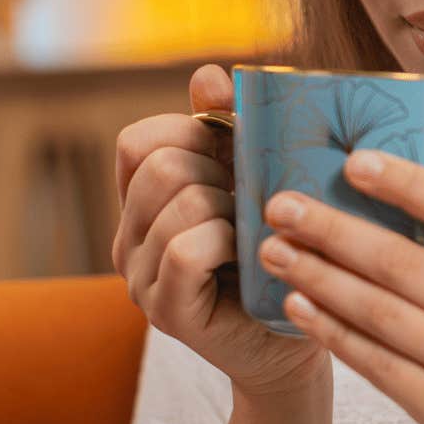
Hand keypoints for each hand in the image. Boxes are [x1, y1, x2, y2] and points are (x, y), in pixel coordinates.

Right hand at [113, 63, 331, 398]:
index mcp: (143, 205)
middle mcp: (129, 239)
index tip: (236, 156)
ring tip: (255, 232)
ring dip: (231, 206)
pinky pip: (185, 248)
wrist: (295, 348)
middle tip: (252, 202)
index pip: (138, 140)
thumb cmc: (280, 259)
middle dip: (218, 169)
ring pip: (176, 199)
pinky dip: (226, 240)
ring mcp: (139, 278)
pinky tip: (252, 255)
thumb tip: (209, 75)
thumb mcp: (256, 185)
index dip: (190, 133)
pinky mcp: (165, 310)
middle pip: (159, 162)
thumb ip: (228, 131)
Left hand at [254, 121, 423, 423]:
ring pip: (381, 314)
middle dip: (335, 232)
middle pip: (404, 264)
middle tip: (280, 205)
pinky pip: (377, 365)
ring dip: (321, 279)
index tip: (355, 161)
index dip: (409, 185)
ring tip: (272, 249)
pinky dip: (334, 334)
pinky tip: (297, 306)